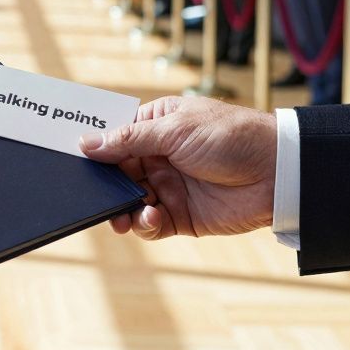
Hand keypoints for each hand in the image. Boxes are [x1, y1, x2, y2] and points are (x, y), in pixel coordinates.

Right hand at [79, 96, 276, 238]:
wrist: (277, 173)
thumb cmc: (231, 136)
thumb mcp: (174, 129)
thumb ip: (129, 139)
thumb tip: (86, 143)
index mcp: (158, 125)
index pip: (116, 136)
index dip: (95, 146)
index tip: (72, 157)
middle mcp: (160, 156)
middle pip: (117, 172)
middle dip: (104, 183)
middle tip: (90, 194)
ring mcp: (169, 186)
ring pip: (129, 200)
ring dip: (120, 208)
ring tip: (119, 216)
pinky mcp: (181, 216)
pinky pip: (150, 223)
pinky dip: (143, 223)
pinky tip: (149, 217)